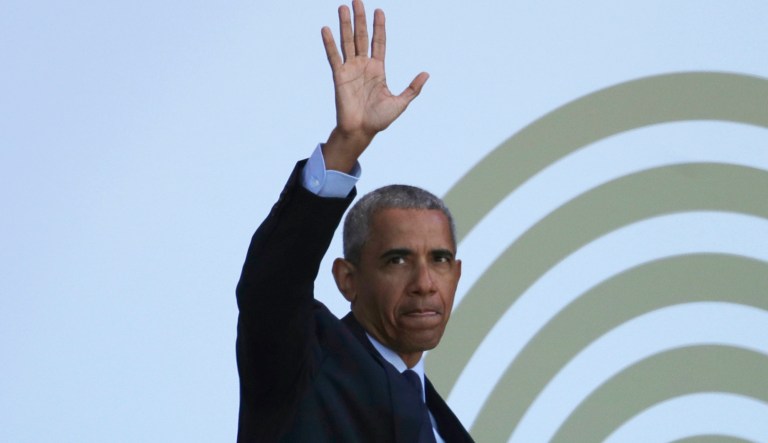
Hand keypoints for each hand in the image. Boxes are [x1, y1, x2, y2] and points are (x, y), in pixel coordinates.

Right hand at [321, 0, 428, 171]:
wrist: (362, 131)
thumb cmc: (380, 119)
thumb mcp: (400, 102)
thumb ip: (412, 88)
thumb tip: (426, 74)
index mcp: (378, 69)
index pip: (379, 42)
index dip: (379, 27)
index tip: (379, 11)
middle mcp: (363, 66)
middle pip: (361, 37)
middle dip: (360, 19)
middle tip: (357, 0)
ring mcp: (350, 69)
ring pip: (347, 42)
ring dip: (345, 25)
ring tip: (343, 7)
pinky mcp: (339, 76)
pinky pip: (334, 57)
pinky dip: (330, 43)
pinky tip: (326, 29)